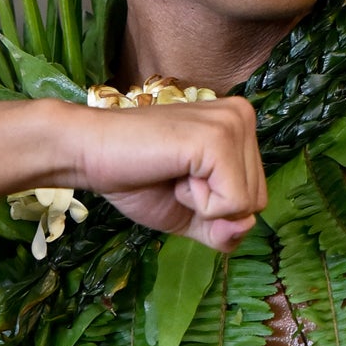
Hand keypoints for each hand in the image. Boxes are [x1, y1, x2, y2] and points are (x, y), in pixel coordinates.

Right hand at [70, 97, 265, 251]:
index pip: (255, 198)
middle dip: (211, 207)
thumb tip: (246, 224)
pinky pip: (232, 203)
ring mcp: (232, 123)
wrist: (88, 154)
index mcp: (240, 126)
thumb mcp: (192, 215)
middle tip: (174, 176)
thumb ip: (225, 230)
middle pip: (257, 202)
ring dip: (202, 203)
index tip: (179, 179)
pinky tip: (173, 172)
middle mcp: (243, 115)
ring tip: (173, 171)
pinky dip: (198, 203)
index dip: (215, 209)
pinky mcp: (218, 138)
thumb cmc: (136, 178)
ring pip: (247, 204)